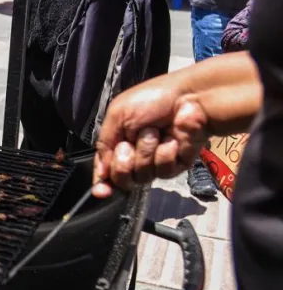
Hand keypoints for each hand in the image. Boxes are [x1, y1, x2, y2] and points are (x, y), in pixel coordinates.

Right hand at [93, 83, 208, 198]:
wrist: (188, 98)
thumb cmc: (152, 99)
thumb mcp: (117, 114)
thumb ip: (104, 144)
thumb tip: (100, 174)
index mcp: (119, 141)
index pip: (107, 170)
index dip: (103, 183)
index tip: (101, 191)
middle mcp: (137, 154)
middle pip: (122, 179)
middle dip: (123, 163)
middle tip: (128, 144)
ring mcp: (157, 160)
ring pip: (143, 176)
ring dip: (145, 152)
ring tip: (155, 132)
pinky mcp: (178, 164)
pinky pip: (164, 171)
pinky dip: (165, 154)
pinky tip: (172, 139)